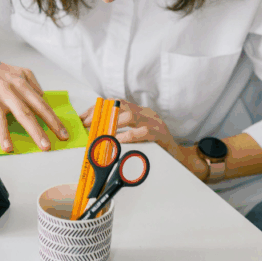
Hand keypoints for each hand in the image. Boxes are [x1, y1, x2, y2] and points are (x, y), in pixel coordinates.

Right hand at [0, 49, 69, 152]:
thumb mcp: (20, 72)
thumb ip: (34, 85)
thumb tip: (43, 98)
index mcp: (20, 83)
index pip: (40, 105)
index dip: (53, 121)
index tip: (62, 135)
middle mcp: (7, 88)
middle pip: (23, 112)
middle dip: (35, 130)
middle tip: (45, 146)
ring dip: (3, 133)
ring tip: (8, 148)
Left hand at [80, 99, 208, 180]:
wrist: (178, 157)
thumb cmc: (154, 146)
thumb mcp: (136, 134)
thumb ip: (120, 130)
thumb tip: (96, 134)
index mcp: (139, 111)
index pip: (115, 103)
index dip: (98, 109)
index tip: (84, 118)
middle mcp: (146, 113)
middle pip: (120, 106)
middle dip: (101, 114)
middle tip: (87, 125)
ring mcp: (153, 122)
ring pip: (130, 116)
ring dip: (112, 124)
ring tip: (100, 132)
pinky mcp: (159, 134)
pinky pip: (142, 132)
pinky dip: (128, 135)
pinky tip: (118, 140)